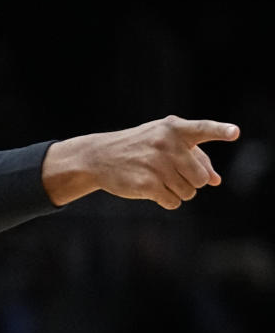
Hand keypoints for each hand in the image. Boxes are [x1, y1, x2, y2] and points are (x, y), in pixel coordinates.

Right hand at [42, 115, 240, 209]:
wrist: (98, 157)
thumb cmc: (138, 147)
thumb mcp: (164, 143)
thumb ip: (194, 157)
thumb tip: (216, 180)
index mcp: (173, 129)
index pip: (202, 129)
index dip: (220, 131)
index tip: (234, 132)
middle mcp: (166, 144)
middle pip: (200, 178)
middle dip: (190, 181)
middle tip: (171, 173)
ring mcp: (156, 164)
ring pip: (189, 193)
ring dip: (177, 192)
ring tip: (158, 179)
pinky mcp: (146, 184)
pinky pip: (174, 203)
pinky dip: (167, 201)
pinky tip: (151, 190)